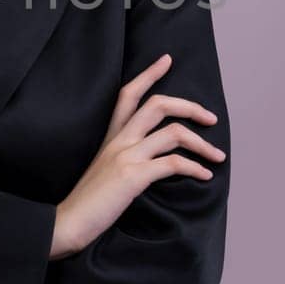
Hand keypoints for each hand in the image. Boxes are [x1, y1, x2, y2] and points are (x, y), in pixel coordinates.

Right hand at [51, 53, 224, 259]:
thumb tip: (154, 162)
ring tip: (217, 156)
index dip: (149, 74)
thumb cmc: (87, 204)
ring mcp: (125, 155)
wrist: (66, 223)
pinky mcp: (133, 175)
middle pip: (158, 104)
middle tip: (211, 118)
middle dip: (190, 106)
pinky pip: (173, 163)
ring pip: (173, 133)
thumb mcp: (105, 172)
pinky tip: (204, 176)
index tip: (167, 60)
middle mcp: (118, 140)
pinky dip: (195, 168)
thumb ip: (124, 159)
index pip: (128, 94)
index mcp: (110, 137)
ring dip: (202, 144)